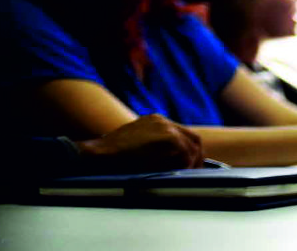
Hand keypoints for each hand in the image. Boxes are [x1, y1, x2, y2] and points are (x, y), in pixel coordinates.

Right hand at [74, 114, 204, 173]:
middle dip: (196, 157)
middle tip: (195, 172)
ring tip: (184, 175)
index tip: (191, 164)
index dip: (190, 151)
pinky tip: (179, 173)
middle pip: (193, 138)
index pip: (183, 134)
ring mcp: (166, 127)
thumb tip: (173, 163)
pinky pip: (185, 152)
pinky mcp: (168, 137)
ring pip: (191, 146)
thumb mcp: (136, 146)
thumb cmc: (113, 156)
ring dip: (191, 163)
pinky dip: (185, 164)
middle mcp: (162, 121)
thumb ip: (153, 148)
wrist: (99, 154)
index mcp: (155, 121)